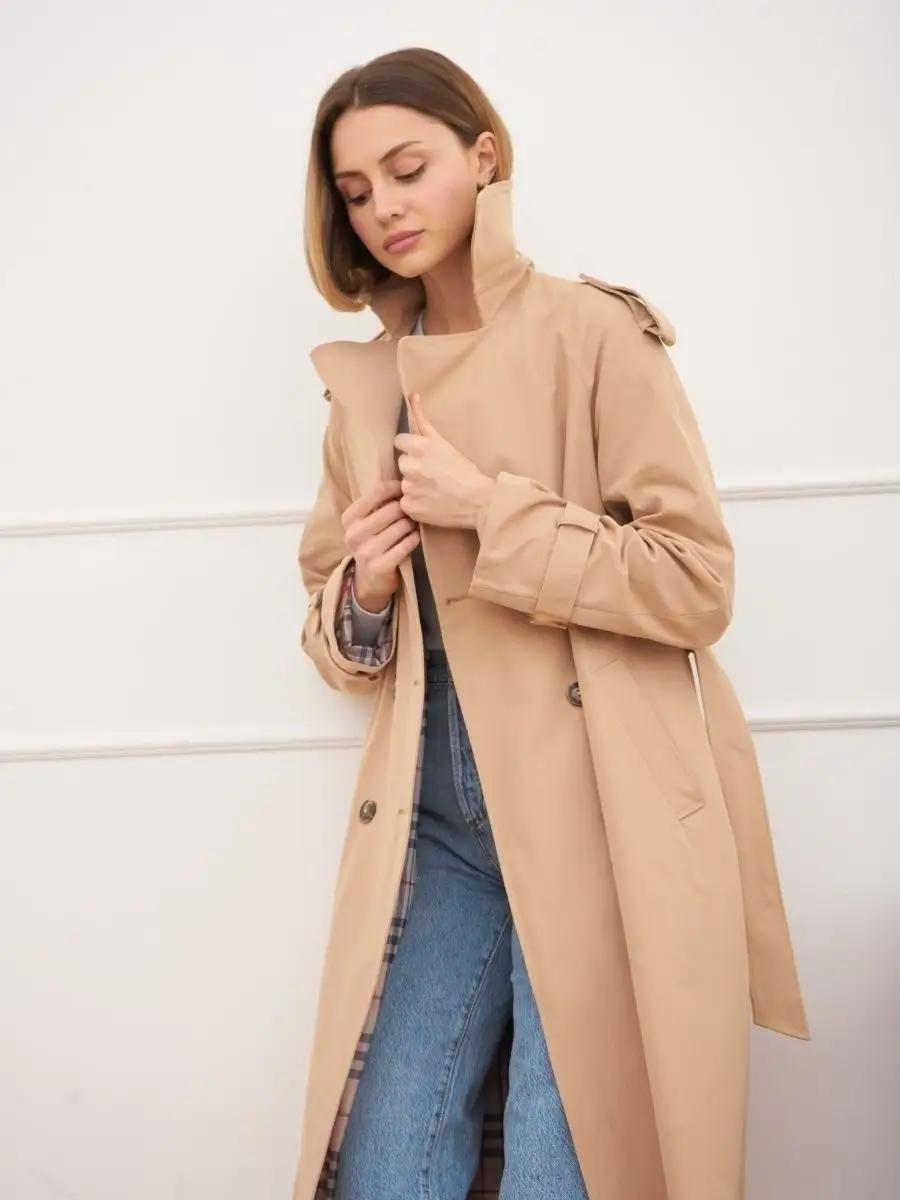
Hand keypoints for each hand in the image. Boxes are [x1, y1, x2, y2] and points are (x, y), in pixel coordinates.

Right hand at [341, 481, 419, 611]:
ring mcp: (366, 551)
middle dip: (407, 509)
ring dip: (412, 525)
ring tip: (414, 525)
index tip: (406, 490)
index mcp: (349, 518)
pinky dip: (414, 540)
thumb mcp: (367, 522)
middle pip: (392, 509)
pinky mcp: (380, 566)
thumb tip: (403, 480)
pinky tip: (415, 538)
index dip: (397, 488)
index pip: (377, 491)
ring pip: (401, 526)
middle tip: (414, 512)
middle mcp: (354, 533)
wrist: (369, 580)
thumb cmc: (372, 543)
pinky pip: (406, 545)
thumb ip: (378, 503)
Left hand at [394, 394, 494, 528]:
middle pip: (402, 462)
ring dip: (414, 486)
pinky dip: (416, 503)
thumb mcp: (443, 442)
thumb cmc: (464, 471)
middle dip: (413, 466)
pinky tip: (431, 503)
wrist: (478, 502)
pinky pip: (406, 502)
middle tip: (432, 474)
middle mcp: (410, 466)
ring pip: (404, 483)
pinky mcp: (409, 506)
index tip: (423, 455)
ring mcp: (408, 488)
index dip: (411, 448)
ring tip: (433, 490)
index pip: (399, 442)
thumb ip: (423, 420)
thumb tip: (412, 395)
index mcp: (419, 447)